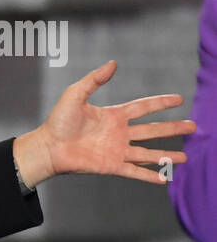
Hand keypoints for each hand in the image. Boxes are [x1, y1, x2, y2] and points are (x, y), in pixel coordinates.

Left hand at [16, 60, 195, 186]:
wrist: (48, 146)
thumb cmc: (58, 121)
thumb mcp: (76, 94)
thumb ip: (94, 79)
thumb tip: (114, 63)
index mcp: (113, 115)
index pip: (143, 107)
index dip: (161, 103)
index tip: (179, 99)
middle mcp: (119, 133)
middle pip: (152, 130)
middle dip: (173, 128)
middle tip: (194, 127)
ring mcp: (116, 150)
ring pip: (148, 153)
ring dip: (167, 155)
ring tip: (185, 157)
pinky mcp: (111, 165)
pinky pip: (133, 171)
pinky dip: (148, 175)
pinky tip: (164, 178)